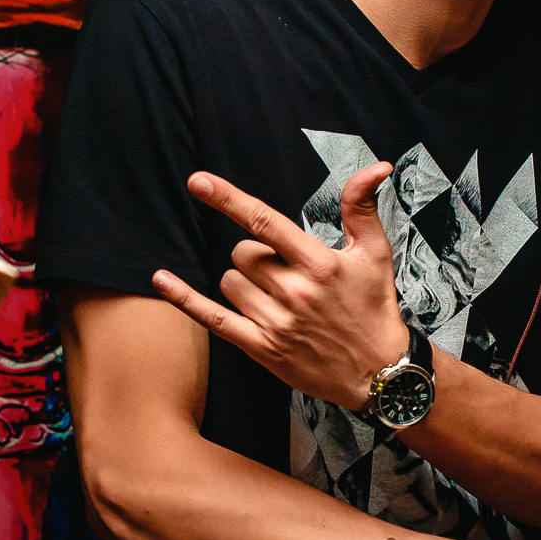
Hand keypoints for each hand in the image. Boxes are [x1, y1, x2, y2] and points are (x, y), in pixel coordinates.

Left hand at [152, 166, 409, 407]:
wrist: (379, 373)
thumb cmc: (375, 309)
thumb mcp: (376, 253)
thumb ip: (362, 207)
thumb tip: (376, 166)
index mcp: (318, 263)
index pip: (264, 221)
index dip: (228, 199)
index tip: (199, 181)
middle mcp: (293, 291)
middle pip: (242, 253)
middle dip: (257, 255)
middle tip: (286, 272)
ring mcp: (275, 322)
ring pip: (229, 281)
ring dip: (244, 281)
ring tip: (276, 296)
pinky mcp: (262, 348)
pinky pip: (212, 318)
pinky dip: (184, 299)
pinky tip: (161, 279)